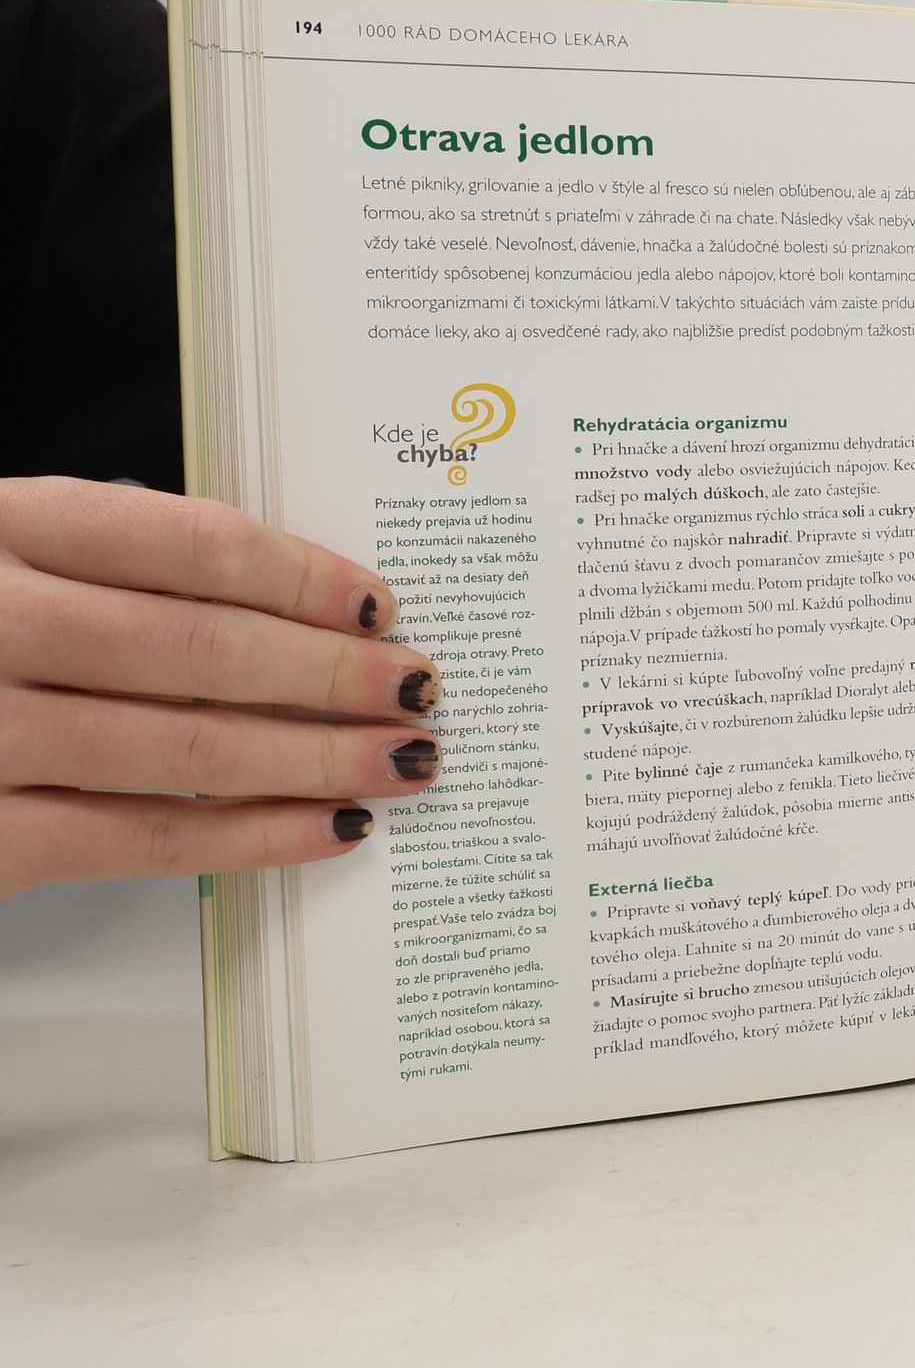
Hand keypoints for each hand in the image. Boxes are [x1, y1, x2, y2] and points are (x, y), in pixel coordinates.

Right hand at [0, 478, 438, 897]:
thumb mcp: (4, 554)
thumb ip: (113, 560)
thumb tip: (294, 595)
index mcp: (0, 526)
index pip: (188, 544)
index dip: (302, 576)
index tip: (378, 605)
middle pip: (201, 649)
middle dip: (330, 675)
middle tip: (419, 688)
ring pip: (185, 748)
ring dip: (315, 759)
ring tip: (403, 760)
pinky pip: (141, 840)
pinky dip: (253, 837)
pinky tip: (329, 830)